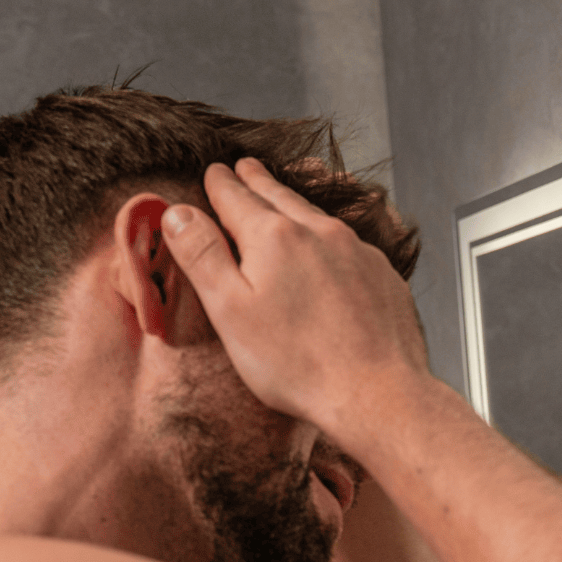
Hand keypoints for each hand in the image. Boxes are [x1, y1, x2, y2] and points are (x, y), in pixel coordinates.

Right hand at [162, 159, 430, 436]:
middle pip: (280, 198)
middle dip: (258, 181)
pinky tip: (329, 250)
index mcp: (275, 237)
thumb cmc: (298, 363)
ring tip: (283, 199)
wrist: (378, 393)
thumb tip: (177, 212)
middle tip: (246, 167)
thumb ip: (203, 256)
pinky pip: (350, 245)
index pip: (237, 197)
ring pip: (318, 218)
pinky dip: (330, 239)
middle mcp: (321, 233)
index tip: (215, 171)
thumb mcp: (230, 311)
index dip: (221, 183)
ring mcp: (359, 253)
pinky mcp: (384, 277)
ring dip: (296, 205)